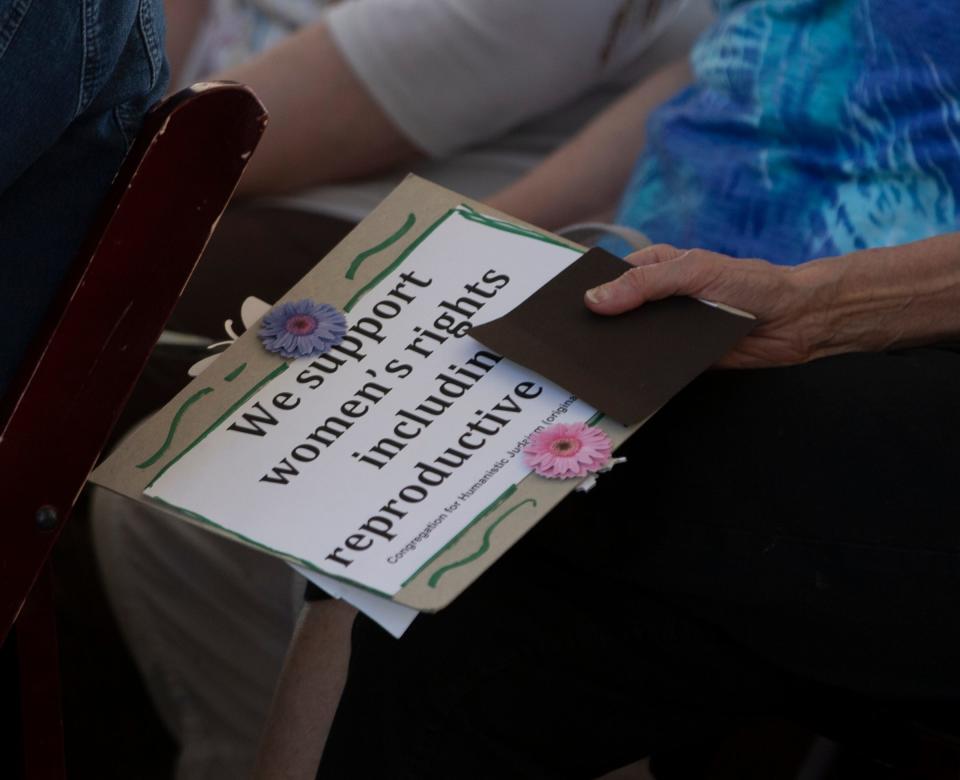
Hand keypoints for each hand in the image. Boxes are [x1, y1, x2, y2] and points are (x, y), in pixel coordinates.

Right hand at [583, 244, 832, 368]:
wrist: (797, 319)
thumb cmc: (750, 282)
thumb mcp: (692, 273)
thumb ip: (644, 285)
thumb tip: (596, 299)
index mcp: (658, 269)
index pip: (611, 278)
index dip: (587, 290)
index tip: (561, 307)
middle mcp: (661, 300)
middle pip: (617, 314)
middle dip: (596, 326)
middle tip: (568, 341)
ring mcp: (671, 329)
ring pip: (633, 342)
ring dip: (617, 352)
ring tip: (587, 363)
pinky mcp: (684, 357)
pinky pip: (656, 366)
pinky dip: (642, 373)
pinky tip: (623, 380)